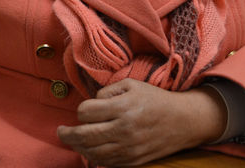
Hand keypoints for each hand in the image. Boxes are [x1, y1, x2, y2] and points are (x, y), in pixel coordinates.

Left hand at [57, 79, 226, 166]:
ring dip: (78, 147)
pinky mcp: (133, 160)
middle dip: (67, 134)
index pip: (87, 112)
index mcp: (123, 107)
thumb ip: (108, 91)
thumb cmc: (156, 99)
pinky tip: (88, 151)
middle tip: (61, 131)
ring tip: (72, 141)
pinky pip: (106, 163)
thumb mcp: (132, 85)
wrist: (183, 121)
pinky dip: (93, 157)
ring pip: (92, 152)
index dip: (82, 110)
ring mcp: (129, 147)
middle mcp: (124, 129)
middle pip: (84, 135)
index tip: (86, 109)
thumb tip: (91, 103)